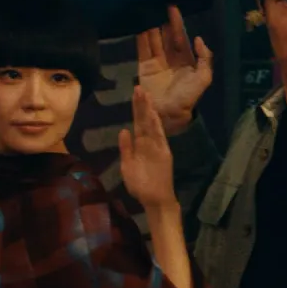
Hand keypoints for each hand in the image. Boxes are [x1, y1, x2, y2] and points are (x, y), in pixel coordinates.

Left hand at [120, 85, 175, 207]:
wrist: (154, 199)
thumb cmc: (140, 185)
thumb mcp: (127, 165)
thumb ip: (126, 148)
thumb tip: (123, 130)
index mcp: (140, 145)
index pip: (137, 123)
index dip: (136, 110)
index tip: (134, 95)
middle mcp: (149, 143)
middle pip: (145, 120)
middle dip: (141, 104)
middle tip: (138, 88)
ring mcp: (157, 146)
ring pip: (152, 125)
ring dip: (148, 110)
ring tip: (145, 95)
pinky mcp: (163, 153)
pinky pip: (159, 136)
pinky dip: (156, 125)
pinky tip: (153, 114)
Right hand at [137, 6, 212, 135]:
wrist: (168, 114)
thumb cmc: (188, 97)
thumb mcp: (203, 78)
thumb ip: (205, 58)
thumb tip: (199, 39)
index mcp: (187, 61)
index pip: (181, 38)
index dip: (177, 23)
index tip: (172, 8)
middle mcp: (171, 59)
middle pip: (166, 36)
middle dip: (163, 21)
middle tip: (158, 3)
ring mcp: (157, 62)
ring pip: (154, 40)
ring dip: (151, 26)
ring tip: (147, 10)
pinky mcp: (144, 67)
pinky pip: (142, 49)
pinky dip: (140, 37)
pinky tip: (139, 24)